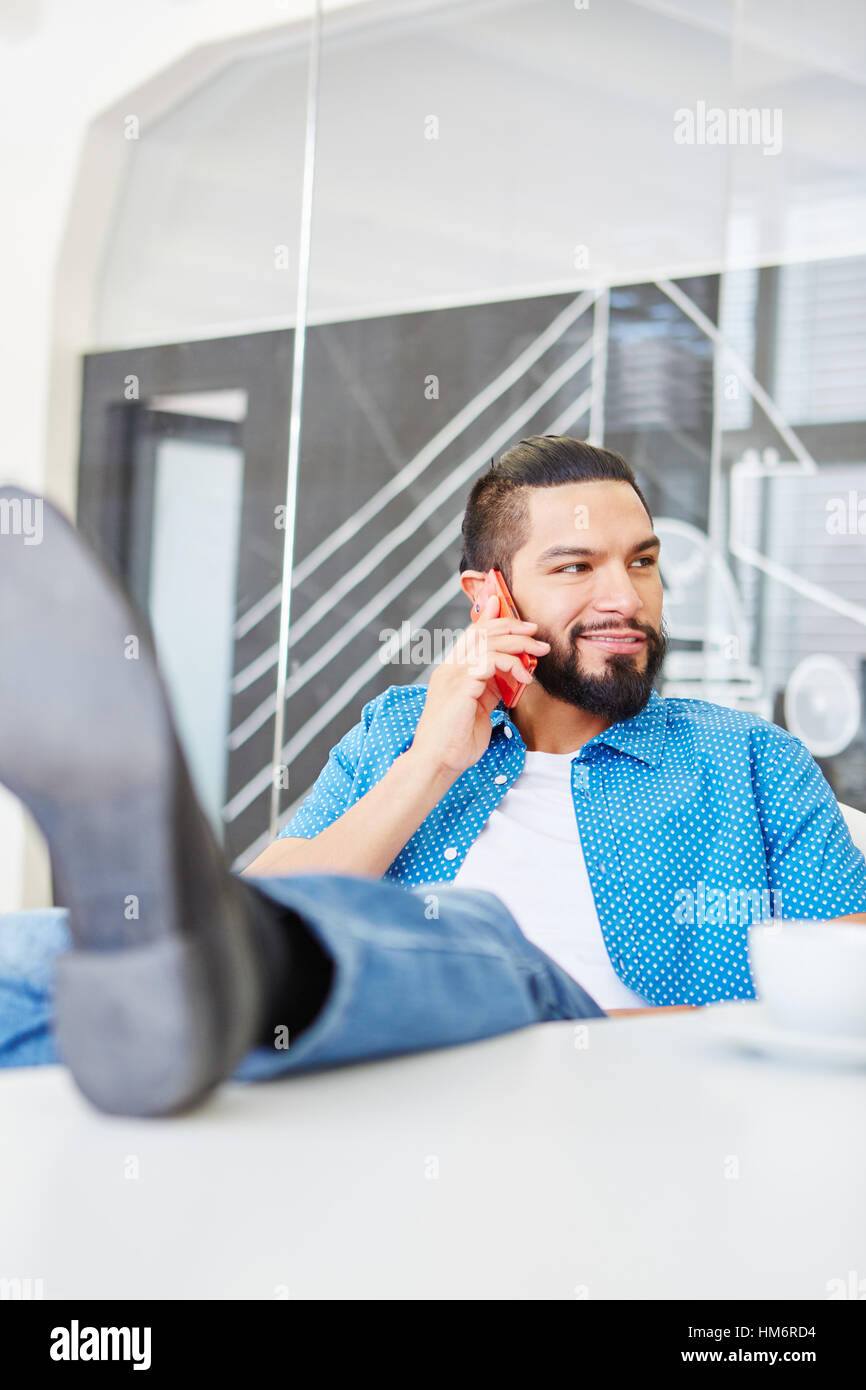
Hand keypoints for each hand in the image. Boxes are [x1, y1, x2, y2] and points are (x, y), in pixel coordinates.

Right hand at [408, 593, 549, 777]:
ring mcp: (453, 674)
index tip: (515, 616)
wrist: (439, 761)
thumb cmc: (458, 740)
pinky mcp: (462, 685)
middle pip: (481, 632)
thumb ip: (490, 687)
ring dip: (519, 644)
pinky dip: (512, 664)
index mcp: (451, 671)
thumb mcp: (479, 707)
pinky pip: (491, 661)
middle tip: (535, 632)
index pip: (471, 634)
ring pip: (489, 642)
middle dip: (512, 626)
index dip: (491, 619)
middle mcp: (450, 668)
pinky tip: (524, 678)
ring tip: (539, 652)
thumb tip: (510, 673)